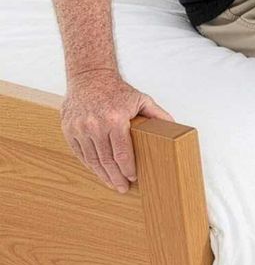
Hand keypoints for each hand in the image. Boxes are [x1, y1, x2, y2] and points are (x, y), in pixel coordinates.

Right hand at [61, 69, 173, 193]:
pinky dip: (90, 164)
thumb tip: (176, 129)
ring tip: (112, 183)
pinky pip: (80, 153)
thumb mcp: (142, 100)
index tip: (133, 178)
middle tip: (123, 188)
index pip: (122, 154)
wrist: (89, 76)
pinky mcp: (68, 129)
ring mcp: (79, 128)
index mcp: (115, 120)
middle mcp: (95, 125)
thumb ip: (159, 115)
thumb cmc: (117, 90)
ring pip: (92, 160)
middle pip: (107, 161)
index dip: (128, 170)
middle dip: (116, 178)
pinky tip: (98, 171)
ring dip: (102, 175)